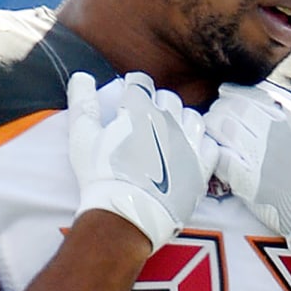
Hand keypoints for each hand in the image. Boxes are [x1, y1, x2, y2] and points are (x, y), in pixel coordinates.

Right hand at [67, 71, 215, 251]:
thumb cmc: (100, 175)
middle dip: (156, 105)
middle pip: (168, 99)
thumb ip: (82, 102)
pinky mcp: (201, 166)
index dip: (133, 90)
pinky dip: (198, 144)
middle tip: (144, 121)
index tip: (128, 100)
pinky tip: (186, 151)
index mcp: (140, 108)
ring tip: (167, 134)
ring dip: (180, 120)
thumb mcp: (82, 137)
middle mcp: (169, 120)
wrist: (126, 214)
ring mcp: (189, 142)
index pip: (142, 83)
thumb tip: (82, 75)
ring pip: (191, 116)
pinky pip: (208, 144)